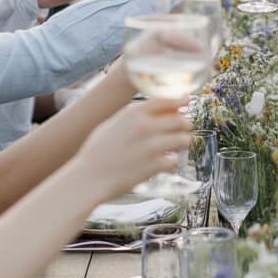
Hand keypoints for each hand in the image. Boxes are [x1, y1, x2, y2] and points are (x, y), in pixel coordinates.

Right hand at [78, 98, 192, 196]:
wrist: (90, 177)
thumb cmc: (96, 152)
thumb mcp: (111, 124)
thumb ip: (131, 116)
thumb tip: (149, 111)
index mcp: (134, 113)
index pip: (166, 100)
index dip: (180, 100)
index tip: (188, 100)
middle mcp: (147, 126)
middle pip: (180, 120)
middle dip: (185, 124)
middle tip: (186, 128)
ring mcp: (153, 146)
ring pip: (183, 139)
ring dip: (183, 142)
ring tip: (178, 146)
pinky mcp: (156, 165)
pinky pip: (175, 160)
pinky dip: (171, 162)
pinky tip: (164, 164)